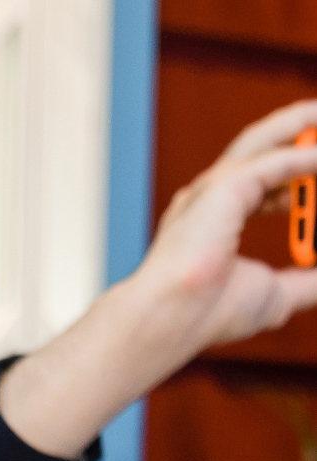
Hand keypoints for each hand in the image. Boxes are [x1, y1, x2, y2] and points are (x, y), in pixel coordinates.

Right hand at [0, 103, 316, 459]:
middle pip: (264, 150)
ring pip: (265, 142)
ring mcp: (214, 188)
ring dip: (300, 126)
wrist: (173, 319)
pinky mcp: (224, 187)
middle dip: (298, 134)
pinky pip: (277, 163)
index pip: (266, 187)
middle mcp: (211, 197)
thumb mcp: (277, 295)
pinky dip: (306, 159)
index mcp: (216, 220)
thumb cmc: (209, 313)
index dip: (298, 184)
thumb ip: (309, 283)